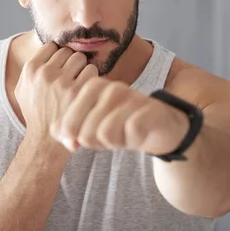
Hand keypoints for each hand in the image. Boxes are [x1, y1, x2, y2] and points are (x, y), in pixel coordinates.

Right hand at [15, 42, 98, 146]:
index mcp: (31, 70)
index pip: (52, 46)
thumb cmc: (35, 115)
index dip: (59, 56)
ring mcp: (62, 82)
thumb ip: (29, 70)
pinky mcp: (78, 92)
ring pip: (80, 58)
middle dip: (71, 62)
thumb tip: (45, 51)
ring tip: (80, 82)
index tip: (62, 67)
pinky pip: (91, 71)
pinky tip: (88, 89)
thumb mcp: (22, 91)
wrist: (45, 141)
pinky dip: (92, 78)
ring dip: (82, 68)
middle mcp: (45, 73)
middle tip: (73, 76)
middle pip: (67, 51)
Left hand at [51, 77, 188, 154]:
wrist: (160, 125)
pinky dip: (133, 140)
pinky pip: (130, 133)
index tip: (94, 134)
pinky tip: (139, 133)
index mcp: (91, 87)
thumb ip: (75, 132)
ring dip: (116, 142)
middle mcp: (110, 88)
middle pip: (86, 133)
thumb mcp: (93, 126)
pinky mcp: (149, 109)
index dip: (80, 138)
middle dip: (99, 143)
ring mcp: (131, 96)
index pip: (69, 125)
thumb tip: (69, 142)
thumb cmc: (121, 124)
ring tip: (125, 133)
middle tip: (113, 134)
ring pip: (106, 134)